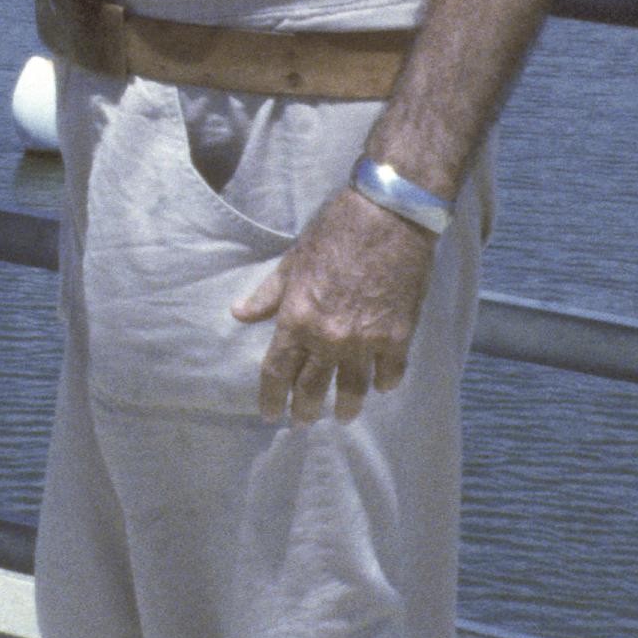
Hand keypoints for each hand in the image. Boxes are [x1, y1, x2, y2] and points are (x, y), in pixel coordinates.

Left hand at [231, 188, 436, 422]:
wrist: (388, 215)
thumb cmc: (337, 232)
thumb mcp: (294, 260)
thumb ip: (268, 294)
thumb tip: (239, 314)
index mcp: (297, 318)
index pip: (276, 371)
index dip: (271, 398)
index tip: (270, 414)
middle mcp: (328, 338)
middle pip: (312, 388)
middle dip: (304, 410)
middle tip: (302, 422)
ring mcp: (365, 340)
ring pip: (353, 389)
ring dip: (346, 407)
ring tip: (343, 415)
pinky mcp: (398, 336)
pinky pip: (390, 374)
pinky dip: (384, 383)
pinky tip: (381, 385)